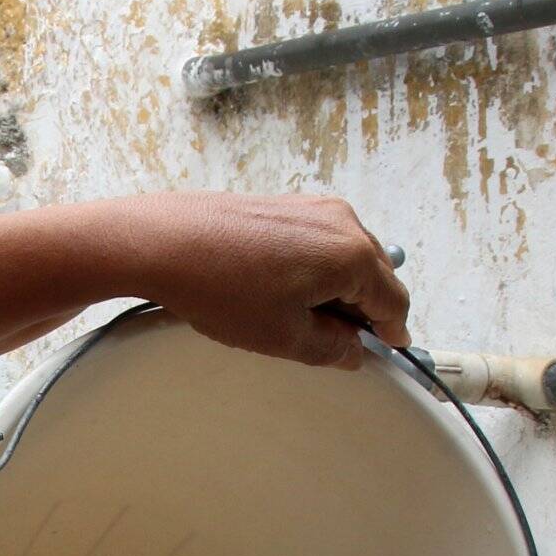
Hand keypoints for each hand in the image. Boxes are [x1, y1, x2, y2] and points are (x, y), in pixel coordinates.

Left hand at [112, 190, 411, 364]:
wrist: (162, 241)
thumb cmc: (221, 288)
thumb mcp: (284, 337)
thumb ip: (332, 348)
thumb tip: (355, 350)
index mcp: (353, 255)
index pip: (394, 301)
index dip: (390, 333)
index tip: (381, 352)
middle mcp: (342, 221)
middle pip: (375, 274)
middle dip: (362, 310)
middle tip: (334, 341)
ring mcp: (313, 206)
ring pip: (346, 257)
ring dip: (337, 289)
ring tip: (297, 316)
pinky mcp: (285, 203)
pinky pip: (318, 241)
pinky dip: (314, 268)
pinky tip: (278, 288)